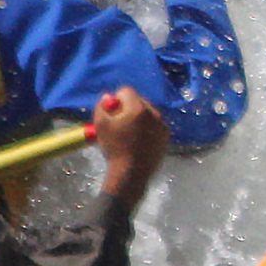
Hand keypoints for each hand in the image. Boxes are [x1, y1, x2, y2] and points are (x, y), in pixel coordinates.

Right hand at [93, 87, 168, 208]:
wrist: (130, 174)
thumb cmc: (114, 148)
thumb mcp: (100, 125)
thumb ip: (102, 106)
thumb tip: (108, 96)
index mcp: (138, 108)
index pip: (126, 91)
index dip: (116, 99)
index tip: (112, 112)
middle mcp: (154, 113)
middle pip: (139, 100)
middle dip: (128, 107)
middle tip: (120, 123)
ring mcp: (162, 125)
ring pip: (148, 112)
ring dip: (139, 117)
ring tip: (130, 134)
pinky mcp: (166, 136)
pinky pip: (155, 124)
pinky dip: (148, 128)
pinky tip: (140, 141)